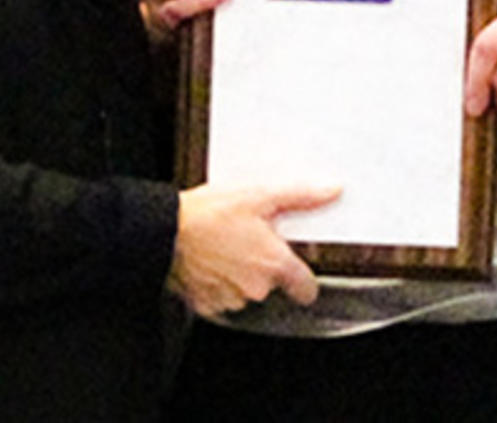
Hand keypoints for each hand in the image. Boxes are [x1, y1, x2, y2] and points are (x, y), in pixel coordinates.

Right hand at [167, 182, 339, 315]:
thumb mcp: (259, 195)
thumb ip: (301, 196)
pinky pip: (220, 297)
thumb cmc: (208, 215)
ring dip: (239, 274)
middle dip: (263, 266)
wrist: (165, 231)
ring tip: (225, 248)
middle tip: (248, 241)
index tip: (300, 276)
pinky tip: (210, 261)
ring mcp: (230, 298)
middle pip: (271, 284)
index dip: (304, 281)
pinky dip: (217, 283)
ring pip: (245, 291)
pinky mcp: (206, 304)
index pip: (306, 289)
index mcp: (274, 264)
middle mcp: (256, 288)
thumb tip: (331, 191)